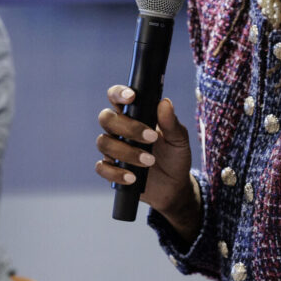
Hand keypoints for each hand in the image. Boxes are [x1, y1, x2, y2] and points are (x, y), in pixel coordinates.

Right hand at [96, 85, 200, 241]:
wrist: (174, 186)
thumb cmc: (175, 156)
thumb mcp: (178, 140)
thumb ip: (171, 123)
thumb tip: (165, 103)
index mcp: (134, 114)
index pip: (117, 96)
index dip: (119, 93)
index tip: (131, 97)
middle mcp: (119, 129)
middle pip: (106, 118)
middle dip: (128, 127)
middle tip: (151, 138)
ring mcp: (113, 149)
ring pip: (103, 142)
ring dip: (126, 152)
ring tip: (149, 161)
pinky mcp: (111, 169)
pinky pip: (102, 168)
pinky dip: (116, 173)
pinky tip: (132, 177)